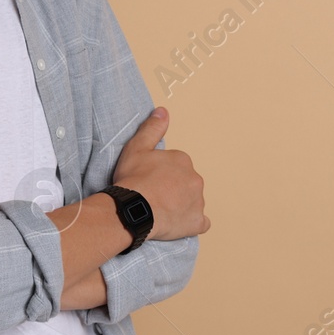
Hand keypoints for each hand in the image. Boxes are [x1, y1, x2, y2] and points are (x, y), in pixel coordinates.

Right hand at [110, 107, 208, 240]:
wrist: (133, 208)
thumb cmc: (133, 179)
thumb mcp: (137, 147)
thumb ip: (152, 128)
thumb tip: (163, 111)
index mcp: (183, 160)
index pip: (176, 166)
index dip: (162, 174)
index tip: (150, 180)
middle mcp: (195, 178)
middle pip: (186, 182)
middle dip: (174, 188)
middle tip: (154, 196)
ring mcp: (198, 201)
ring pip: (193, 201)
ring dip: (182, 205)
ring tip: (160, 210)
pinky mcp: (197, 222)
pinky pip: (200, 222)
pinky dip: (192, 222)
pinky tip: (179, 223)